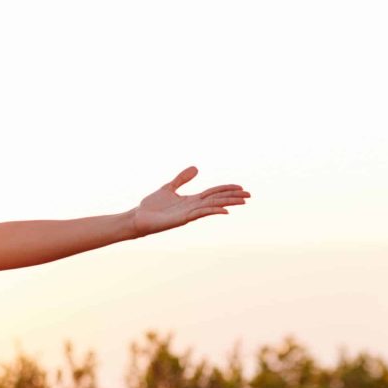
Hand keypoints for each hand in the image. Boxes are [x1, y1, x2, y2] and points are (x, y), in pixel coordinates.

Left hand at [128, 166, 249, 237]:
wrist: (138, 218)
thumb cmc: (152, 206)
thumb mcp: (169, 187)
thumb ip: (182, 179)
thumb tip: (196, 168)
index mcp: (191, 200)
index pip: (213, 193)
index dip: (226, 189)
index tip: (241, 187)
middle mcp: (192, 207)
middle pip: (217, 200)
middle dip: (232, 197)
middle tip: (249, 196)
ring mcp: (188, 214)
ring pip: (212, 206)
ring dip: (227, 203)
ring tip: (242, 202)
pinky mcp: (181, 220)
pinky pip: (200, 214)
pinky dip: (212, 211)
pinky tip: (224, 211)